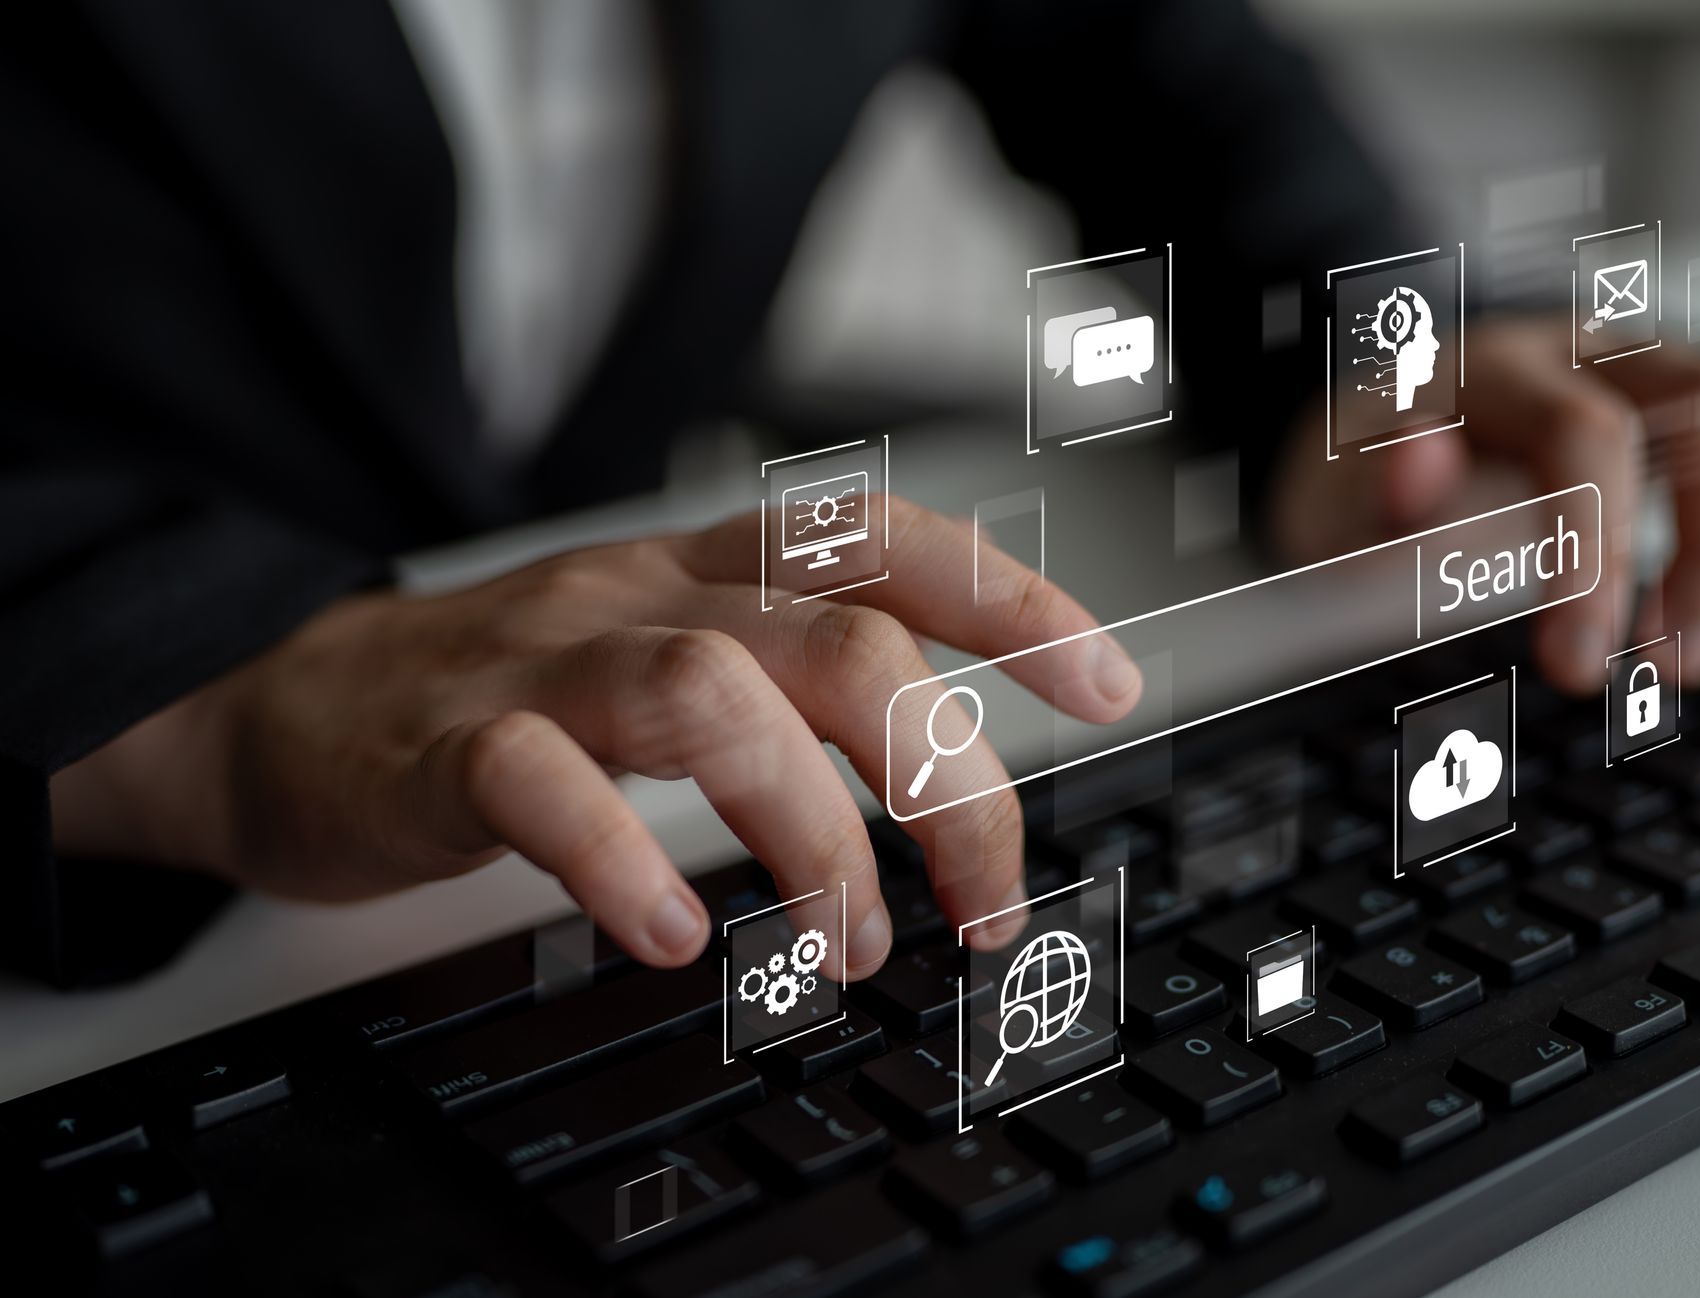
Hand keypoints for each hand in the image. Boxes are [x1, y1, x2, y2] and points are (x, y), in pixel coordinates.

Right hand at [49, 500, 1142, 976]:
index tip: (1106, 681)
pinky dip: (624, 862)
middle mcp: (641, 596)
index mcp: (708, 572)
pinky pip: (542, 786)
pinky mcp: (445, 748)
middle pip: (837, 640)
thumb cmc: (512, 696)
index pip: (886, 542)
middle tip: (981, 904)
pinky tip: (672, 935)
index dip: (1010, 595)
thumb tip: (953, 784)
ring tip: (842, 949)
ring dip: (810, 834)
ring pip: (710, 696)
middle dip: (943, 778)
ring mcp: (541, 663)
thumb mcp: (671, 653)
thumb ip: (796, 692)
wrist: (290, 710)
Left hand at [1272, 316, 1699, 690]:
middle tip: (1670, 669)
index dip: (1595, 554)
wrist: (1384, 442)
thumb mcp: (1335, 505)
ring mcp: (1674, 369)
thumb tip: (1412, 472)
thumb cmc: (1365, 485)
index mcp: (1498, 369)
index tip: (1576, 667)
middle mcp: (1603, 350)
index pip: (1584, 434)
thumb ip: (1374, 499)